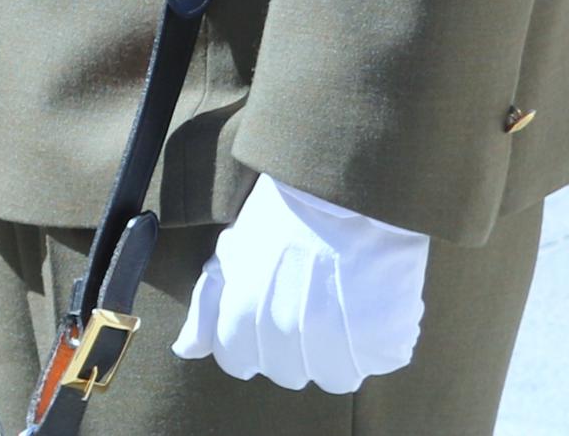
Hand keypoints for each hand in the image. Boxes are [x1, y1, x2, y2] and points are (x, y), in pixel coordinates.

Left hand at [175, 176, 428, 391]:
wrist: (343, 192)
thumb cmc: (282, 219)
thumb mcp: (231, 253)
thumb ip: (207, 307)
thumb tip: (186, 350)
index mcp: (240, 320)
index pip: (237, 362)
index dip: (249, 341)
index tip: (266, 312)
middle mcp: (284, 339)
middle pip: (287, 374)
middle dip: (293, 346)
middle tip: (307, 302)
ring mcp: (335, 345)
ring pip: (334, 377)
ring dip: (339, 350)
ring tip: (342, 304)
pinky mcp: (382, 344)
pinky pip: (378, 362)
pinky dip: (379, 340)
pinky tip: (370, 302)